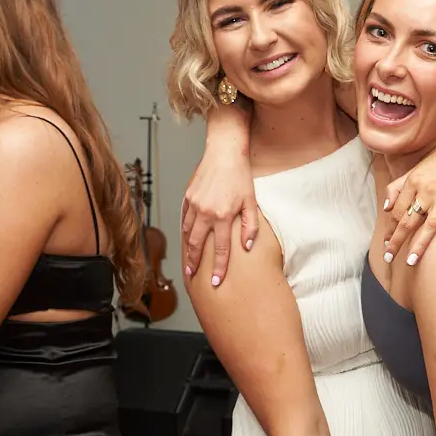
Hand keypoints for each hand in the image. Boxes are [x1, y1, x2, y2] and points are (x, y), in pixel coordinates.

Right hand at [181, 142, 259, 287]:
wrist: (224, 153)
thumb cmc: (240, 176)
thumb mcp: (251, 202)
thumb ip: (250, 227)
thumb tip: (246, 247)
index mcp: (222, 216)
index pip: (221, 249)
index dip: (219, 268)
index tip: (216, 282)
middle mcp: (205, 212)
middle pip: (198, 245)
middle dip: (195, 263)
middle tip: (193, 276)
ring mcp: (194, 205)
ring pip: (188, 233)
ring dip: (188, 248)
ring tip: (188, 261)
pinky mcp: (188, 197)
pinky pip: (184, 218)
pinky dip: (184, 231)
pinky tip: (187, 239)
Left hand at [383, 140, 435, 264]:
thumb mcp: (416, 169)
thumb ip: (398, 187)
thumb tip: (385, 207)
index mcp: (413, 182)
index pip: (397, 211)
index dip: (390, 228)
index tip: (386, 243)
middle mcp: (426, 191)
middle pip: (408, 221)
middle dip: (396, 241)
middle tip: (388, 257)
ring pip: (429, 226)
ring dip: (419, 245)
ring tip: (410, 262)